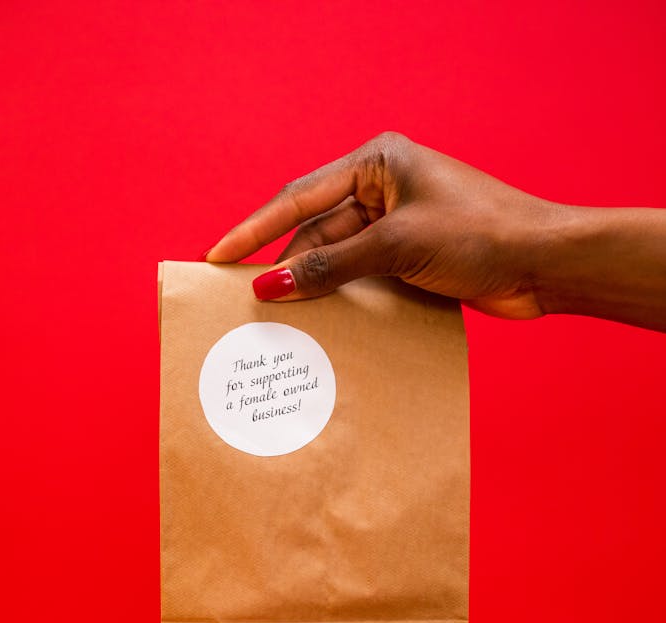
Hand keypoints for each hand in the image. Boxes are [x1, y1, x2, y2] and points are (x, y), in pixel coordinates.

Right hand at [205, 131, 559, 318]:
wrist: (543, 263)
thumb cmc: (481, 234)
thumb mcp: (396, 246)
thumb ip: (329, 266)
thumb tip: (270, 285)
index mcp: (377, 163)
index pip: (298, 197)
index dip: (254, 229)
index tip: (217, 256)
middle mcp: (384, 189)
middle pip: (316, 232)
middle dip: (286, 266)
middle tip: (248, 303)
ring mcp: (398, 225)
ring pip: (338, 258)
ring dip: (316, 287)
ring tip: (283, 320)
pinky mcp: (412, 257)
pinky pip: (363, 277)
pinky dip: (345, 298)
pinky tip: (325, 321)